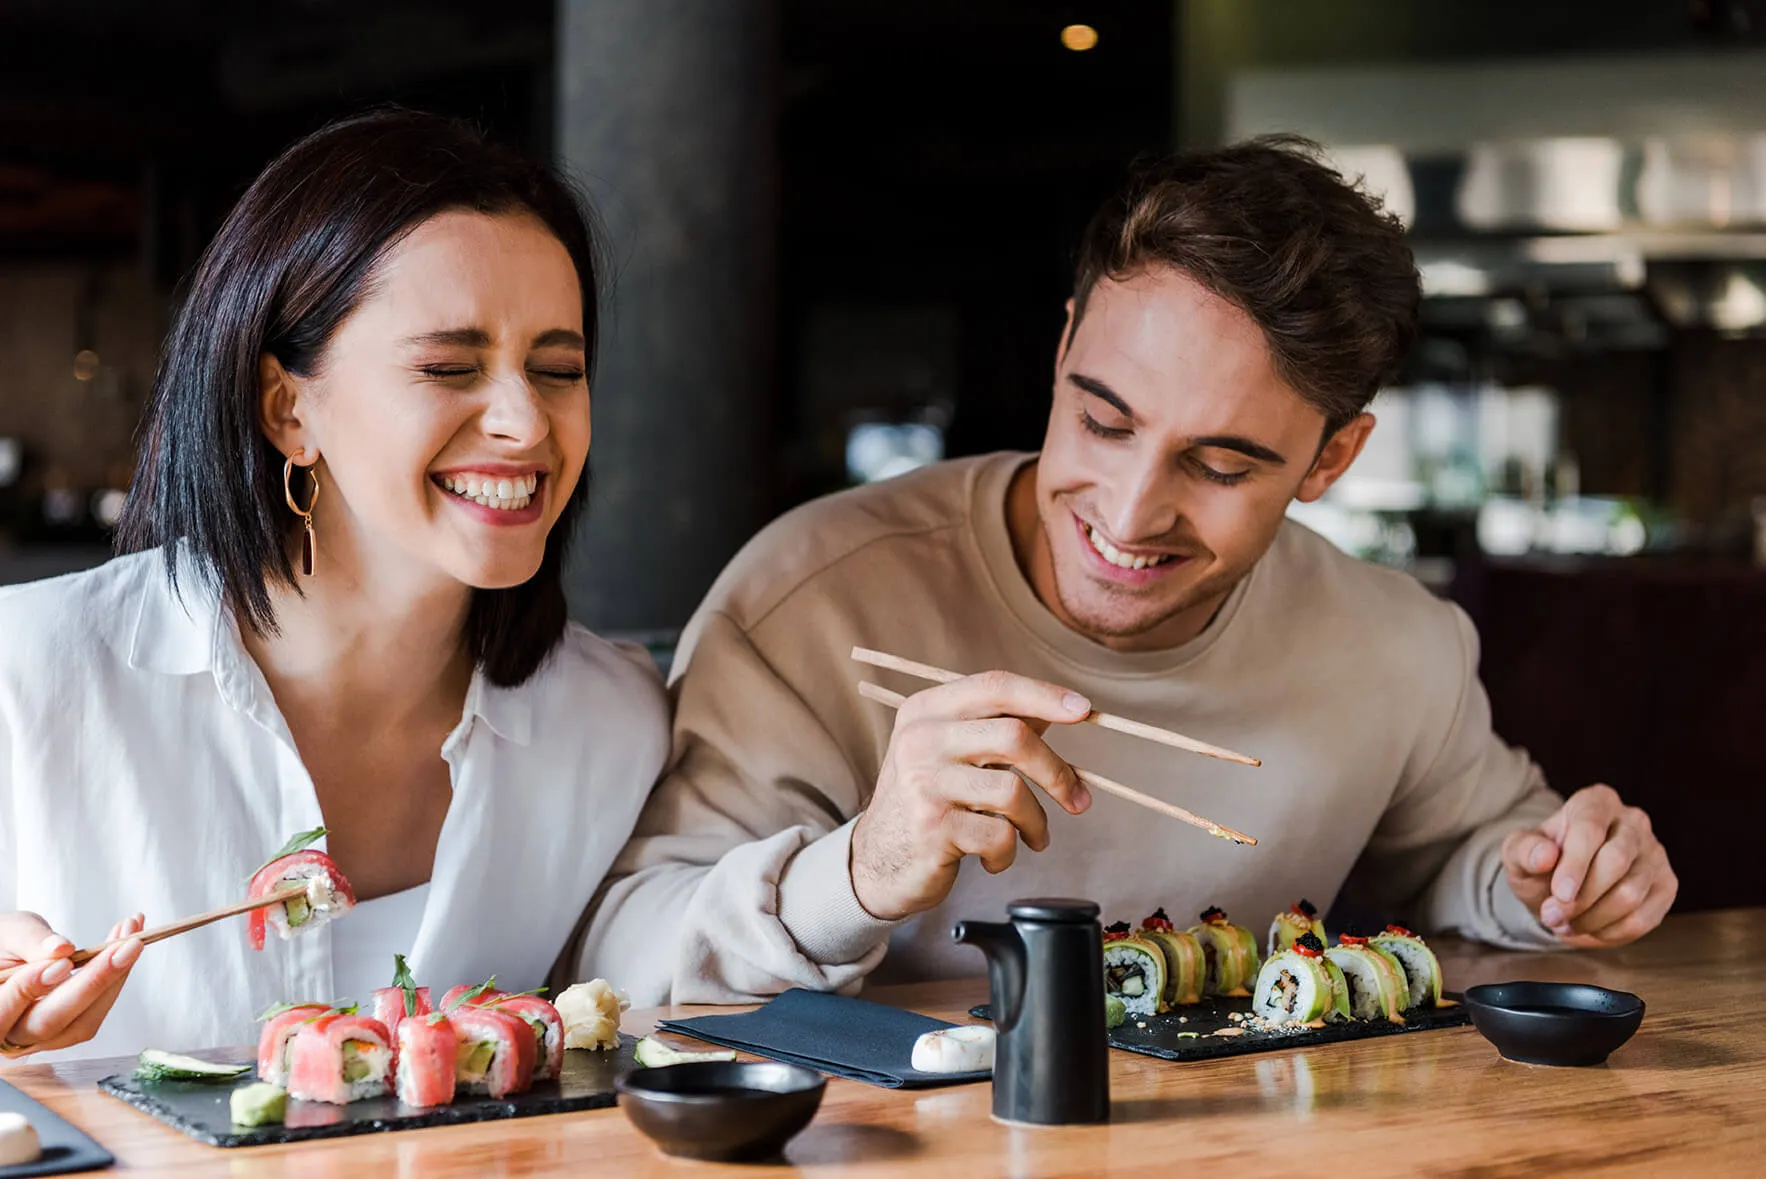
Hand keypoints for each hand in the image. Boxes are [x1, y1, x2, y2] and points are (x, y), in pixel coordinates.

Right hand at [0, 911, 145, 1057]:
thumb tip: (61, 950)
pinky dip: (115, 978)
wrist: (10, 951)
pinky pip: (95, 1012)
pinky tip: (126, 945)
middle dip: (91, 984)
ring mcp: (41, 1037)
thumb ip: (28, 941)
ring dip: (113, 980)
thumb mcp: (10, 932)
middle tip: (124, 947)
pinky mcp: (68, 1028)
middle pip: (47, 1023)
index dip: (28, 990)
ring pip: (80, 1024)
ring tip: (132, 939)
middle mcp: (10, 1035)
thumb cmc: (3, 944)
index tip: (61, 962)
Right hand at [850, 670, 1094, 920]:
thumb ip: (997, 728)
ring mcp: (924, 783)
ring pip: (1013, 792)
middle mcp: (921, 739)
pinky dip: (1009, 853)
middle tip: (1079, 800)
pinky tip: (993, 858)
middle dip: (1058, 772)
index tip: (1084, 710)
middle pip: (1014, 736)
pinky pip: (1000, 836)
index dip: (1044, 695)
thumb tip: (1063, 708)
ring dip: (1036, 823)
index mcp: (927, 710)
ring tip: (1032, 837)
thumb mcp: (952, 753)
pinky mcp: (932, 827)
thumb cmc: (929, 801)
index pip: (994, 687)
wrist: (877, 861)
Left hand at [1501, 785, 1676, 947]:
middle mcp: (1633, 821)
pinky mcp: (1666, 885)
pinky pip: (1644, 918)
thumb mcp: (1519, 854)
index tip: (1559, 895)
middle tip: (1552, 916)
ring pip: (1631, 894)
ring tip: (1565, 924)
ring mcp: (1655, 853)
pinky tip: (1590, 929)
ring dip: (1592, 918)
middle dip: (1581, 897)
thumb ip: (1524, 850)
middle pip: (1616, 861)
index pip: (1590, 830)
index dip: (1574, 866)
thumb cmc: (1541, 864)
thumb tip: (1544, 856)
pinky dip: (1612, 932)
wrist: (1563, 886)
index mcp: (1596, 802)